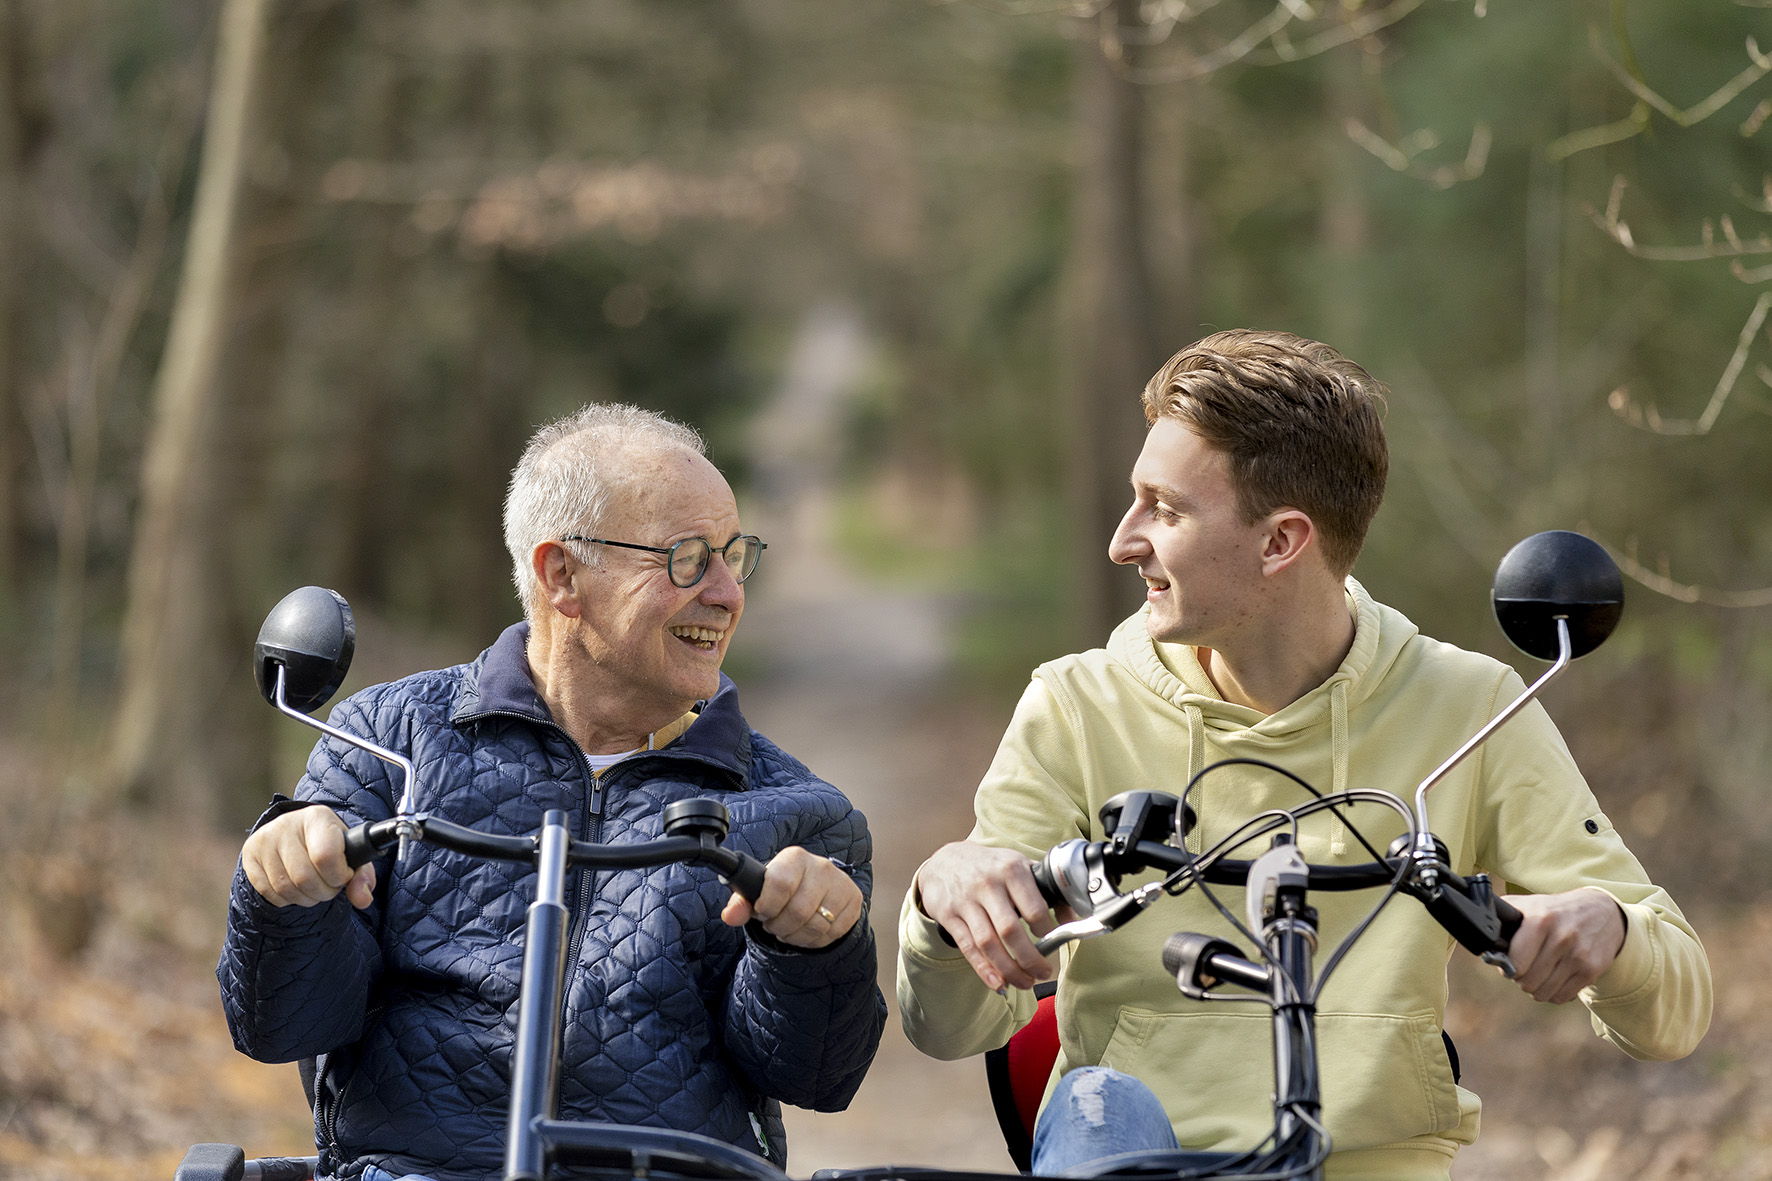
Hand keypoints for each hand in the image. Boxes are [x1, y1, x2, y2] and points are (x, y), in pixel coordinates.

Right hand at [242, 807, 376, 909]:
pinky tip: (297, 888)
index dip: (338, 876)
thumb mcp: (352, 854)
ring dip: (306, 898)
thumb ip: (362, 877)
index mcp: (317, 817)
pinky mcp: (250, 855)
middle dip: (323, 892)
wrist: (300, 833)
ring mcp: (264, 839)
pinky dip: (287, 899)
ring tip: (315, 888)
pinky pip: (269, 892)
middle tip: (330, 886)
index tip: (343, 876)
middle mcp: (287, 824)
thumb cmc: (331, 845)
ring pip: (286, 888)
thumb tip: (363, 900)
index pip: (326, 856)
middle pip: (304, 877)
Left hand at [721, 846, 863, 948]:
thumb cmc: (782, 890)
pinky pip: (832, 933)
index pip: (780, 884)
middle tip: (774, 924)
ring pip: (816, 925)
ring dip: (796, 936)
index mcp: (794, 858)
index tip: (763, 912)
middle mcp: (821, 867)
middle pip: (798, 911)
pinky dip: (815, 940)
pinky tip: (807, 931)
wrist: (817, 888)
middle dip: (780, 926)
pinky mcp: (853, 902)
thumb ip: (741, 903)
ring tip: (789, 929)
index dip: (768, 906)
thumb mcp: (760, 892)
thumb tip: (730, 916)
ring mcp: (841, 884)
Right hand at [913, 842, 1059, 992]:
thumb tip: (1072, 918)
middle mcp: (987, 884)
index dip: (1048, 932)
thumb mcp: (1018, 866)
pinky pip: (968, 947)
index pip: (1034, 908)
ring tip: (1025, 982)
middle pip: (1011, 930)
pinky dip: (983, 969)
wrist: (945, 860)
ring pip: (988, 943)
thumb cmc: (990, 866)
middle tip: (1043, 973)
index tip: (1056, 944)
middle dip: (1030, 958)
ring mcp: (966, 901)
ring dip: (1009, 969)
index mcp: (1011, 870)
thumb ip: (1045, 890)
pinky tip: (998, 982)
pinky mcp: (949, 916)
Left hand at [1502, 889, 1626, 1002]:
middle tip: (1524, 969)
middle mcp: (1562, 938)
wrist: (1602, 911)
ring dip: (1536, 987)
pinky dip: (1553, 992)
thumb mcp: (1528, 904)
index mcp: (1541, 919)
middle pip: (1528, 981)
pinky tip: (1554, 978)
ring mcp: (1579, 956)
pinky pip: (1561, 997)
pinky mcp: (1591, 971)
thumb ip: (1503, 918)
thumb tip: (1482, 938)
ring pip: (1544, 993)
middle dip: (1521, 978)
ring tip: (1538, 973)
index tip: (1509, 963)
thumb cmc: (1555, 910)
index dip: (1507, 967)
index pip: (1516, 962)